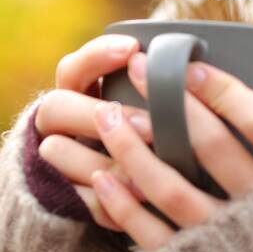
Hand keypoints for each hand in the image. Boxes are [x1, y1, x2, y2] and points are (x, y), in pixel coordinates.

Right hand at [34, 33, 156, 231]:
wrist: (123, 198)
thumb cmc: (150, 140)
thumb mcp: (149, 112)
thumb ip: (158, 93)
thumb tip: (200, 70)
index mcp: (77, 94)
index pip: (73, 66)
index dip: (97, 55)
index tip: (132, 49)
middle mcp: (57, 124)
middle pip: (56, 106)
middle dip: (100, 114)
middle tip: (150, 128)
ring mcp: (52, 161)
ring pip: (59, 152)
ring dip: (107, 160)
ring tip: (153, 171)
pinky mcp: (61, 198)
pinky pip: (77, 198)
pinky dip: (111, 202)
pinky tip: (144, 200)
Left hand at [88, 51, 252, 251]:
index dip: (225, 89)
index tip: (192, 66)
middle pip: (211, 147)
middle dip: (170, 101)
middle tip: (141, 69)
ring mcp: (232, 250)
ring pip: (172, 190)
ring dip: (133, 149)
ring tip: (107, 116)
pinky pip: (156, 238)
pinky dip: (125, 206)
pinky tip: (103, 177)